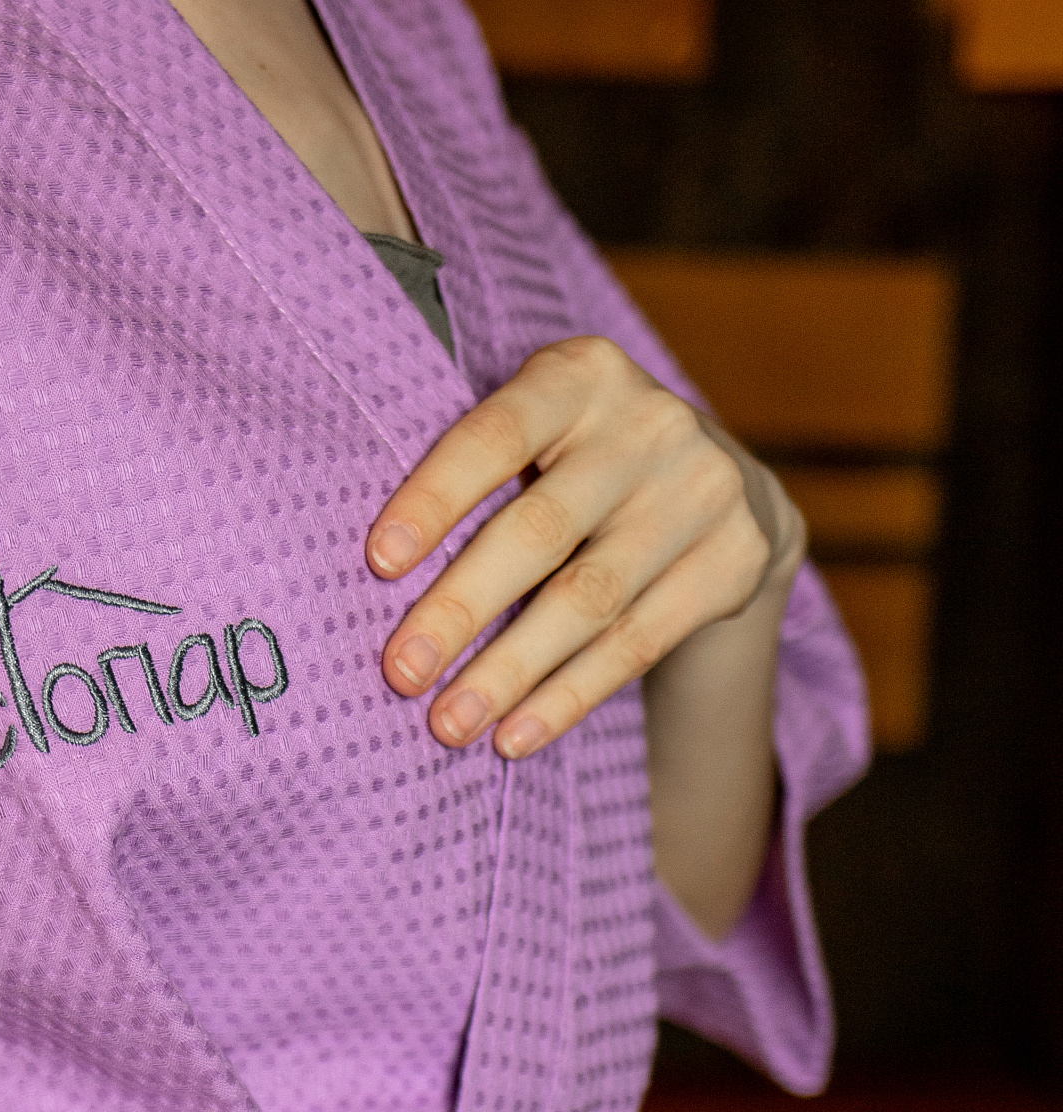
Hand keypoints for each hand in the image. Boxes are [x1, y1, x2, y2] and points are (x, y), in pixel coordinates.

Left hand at [365, 335, 805, 758]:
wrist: (724, 486)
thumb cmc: (579, 463)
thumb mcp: (539, 433)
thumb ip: (474, 474)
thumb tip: (377, 576)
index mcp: (579, 375)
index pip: (494, 436)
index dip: (435, 499)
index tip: (379, 563)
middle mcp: (649, 424)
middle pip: (540, 531)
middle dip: (461, 609)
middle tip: (400, 673)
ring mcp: (702, 491)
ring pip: (589, 600)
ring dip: (509, 671)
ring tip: (449, 724)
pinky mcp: (734, 560)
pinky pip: (637, 643)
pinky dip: (567, 697)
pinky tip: (514, 735)